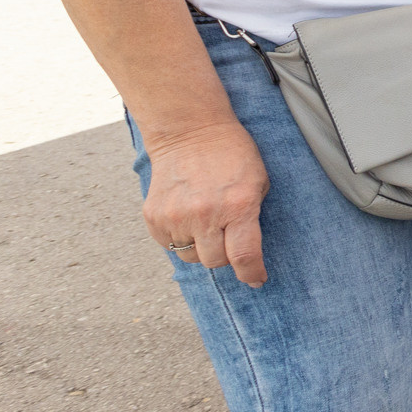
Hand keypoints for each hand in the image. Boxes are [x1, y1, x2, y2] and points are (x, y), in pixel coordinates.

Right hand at [142, 121, 270, 286]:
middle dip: (226, 256)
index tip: (257, 280)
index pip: (244, 256)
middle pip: (216, 262)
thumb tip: (248, 253)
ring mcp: (176, 216)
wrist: (190, 131)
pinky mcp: (154, 216)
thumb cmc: (232, 155)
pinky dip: (180, 239)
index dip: (252, 274)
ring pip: (191, 257)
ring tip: (206, 225)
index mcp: (238, 205)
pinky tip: (188, 219)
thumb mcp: (258, 182)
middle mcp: (205, 214)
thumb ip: (252, 217)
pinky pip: (169, 244)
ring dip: (201, 248)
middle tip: (228, 239)